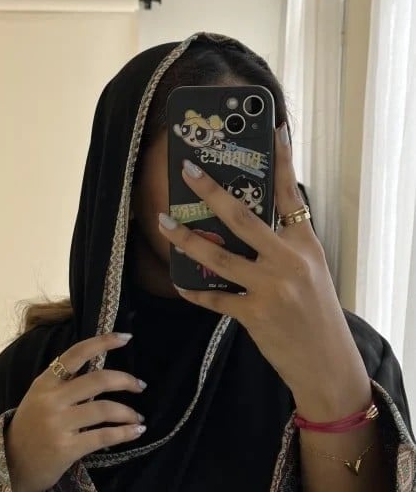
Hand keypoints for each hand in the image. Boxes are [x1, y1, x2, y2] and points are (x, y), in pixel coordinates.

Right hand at [4, 333, 145, 491]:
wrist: (12, 468)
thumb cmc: (30, 431)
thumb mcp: (39, 400)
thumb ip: (63, 386)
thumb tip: (102, 376)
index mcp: (44, 383)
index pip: (76, 354)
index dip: (103, 342)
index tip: (126, 338)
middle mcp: (51, 400)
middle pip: (98, 380)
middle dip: (126, 380)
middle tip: (140, 386)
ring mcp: (58, 424)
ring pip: (105, 409)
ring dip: (128, 412)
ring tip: (138, 418)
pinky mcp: (66, 448)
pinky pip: (104, 436)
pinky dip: (124, 433)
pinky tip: (136, 432)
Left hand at [158, 123, 371, 415]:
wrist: (328, 363)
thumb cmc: (316, 314)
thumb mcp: (311, 271)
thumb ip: (284, 245)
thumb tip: (245, 220)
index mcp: (306, 244)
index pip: (290, 193)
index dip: (280, 159)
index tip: (271, 128)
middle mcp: (289, 260)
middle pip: (243, 217)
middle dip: (211, 191)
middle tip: (188, 169)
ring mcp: (272, 288)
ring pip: (219, 256)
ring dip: (186, 238)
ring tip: (164, 221)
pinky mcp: (255, 315)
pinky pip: (214, 298)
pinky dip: (194, 289)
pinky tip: (178, 281)